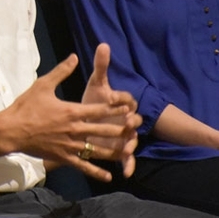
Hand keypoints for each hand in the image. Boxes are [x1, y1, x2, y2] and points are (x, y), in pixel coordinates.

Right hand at [2, 52, 139, 181]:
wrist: (12, 130)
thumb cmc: (26, 106)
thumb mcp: (43, 84)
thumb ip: (61, 71)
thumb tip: (74, 57)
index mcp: (72, 111)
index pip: (101, 109)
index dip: (117, 108)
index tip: (130, 106)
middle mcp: (75, 129)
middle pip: (104, 130)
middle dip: (122, 128)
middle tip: (136, 127)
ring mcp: (71, 146)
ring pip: (98, 150)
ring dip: (115, 150)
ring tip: (129, 150)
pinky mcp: (64, 158)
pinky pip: (83, 166)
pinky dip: (97, 172)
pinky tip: (108, 176)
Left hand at [80, 43, 140, 176]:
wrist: (85, 119)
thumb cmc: (94, 99)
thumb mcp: (97, 83)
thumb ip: (102, 65)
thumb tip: (103, 44)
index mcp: (121, 102)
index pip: (126, 99)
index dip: (122, 99)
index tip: (116, 99)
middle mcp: (125, 118)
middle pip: (133, 119)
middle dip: (132, 121)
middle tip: (128, 121)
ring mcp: (123, 134)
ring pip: (130, 140)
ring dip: (130, 144)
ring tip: (127, 148)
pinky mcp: (118, 148)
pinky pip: (125, 158)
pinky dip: (128, 165)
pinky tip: (126, 173)